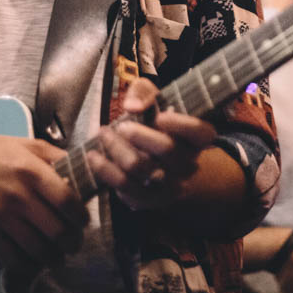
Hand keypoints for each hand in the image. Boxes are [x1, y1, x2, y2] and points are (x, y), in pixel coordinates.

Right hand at [0, 132, 87, 273]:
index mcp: (31, 171)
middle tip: (74, 242)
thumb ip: (56, 156)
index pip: (67, 201)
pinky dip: (29, 265)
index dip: (81, 216)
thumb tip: (85, 167)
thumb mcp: (28, 144)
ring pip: (37, 249)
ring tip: (58, 256)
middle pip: (56, 231)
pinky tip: (34, 260)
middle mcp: (17, 195)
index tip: (83, 221)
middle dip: (72, 242)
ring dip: (54, 258)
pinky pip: (12, 258)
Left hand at [87, 78, 216, 210]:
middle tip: (121, 126)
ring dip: (116, 147)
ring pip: (140, 166)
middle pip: (166, 148)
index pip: (199, 131)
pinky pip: (124, 186)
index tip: (159, 116)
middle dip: (139, 134)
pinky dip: (105, 169)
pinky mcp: (147, 200)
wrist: (164, 168)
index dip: (180, 124)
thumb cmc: (158, 127)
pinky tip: (94, 156)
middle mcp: (188, 164)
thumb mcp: (157, 102)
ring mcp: (169, 185)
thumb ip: (145, 92)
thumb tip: (132, 106)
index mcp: (198, 139)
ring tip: (104, 134)